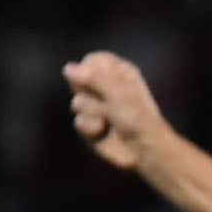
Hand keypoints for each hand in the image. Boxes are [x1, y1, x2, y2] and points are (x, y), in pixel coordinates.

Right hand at [64, 50, 168, 172]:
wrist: (144, 150)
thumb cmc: (137, 117)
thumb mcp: (118, 92)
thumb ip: (93, 77)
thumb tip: (67, 68)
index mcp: (119, 73)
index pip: (93, 60)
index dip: (92, 70)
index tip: (102, 81)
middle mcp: (106, 87)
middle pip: (79, 80)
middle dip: (91, 92)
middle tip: (110, 102)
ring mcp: (97, 106)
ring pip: (77, 102)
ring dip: (95, 112)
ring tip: (111, 119)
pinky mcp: (90, 126)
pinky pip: (79, 121)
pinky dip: (91, 128)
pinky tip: (103, 132)